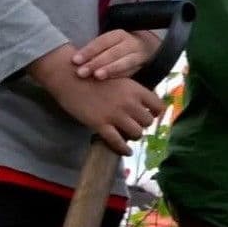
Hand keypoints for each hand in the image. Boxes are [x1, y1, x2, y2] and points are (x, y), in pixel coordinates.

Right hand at [31, 45, 161, 150]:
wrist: (69, 77)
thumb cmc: (92, 75)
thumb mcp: (118, 77)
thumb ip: (131, 91)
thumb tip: (141, 104)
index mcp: (135, 89)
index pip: (158, 106)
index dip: (155, 112)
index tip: (150, 115)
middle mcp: (129, 103)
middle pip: (148, 122)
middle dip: (143, 125)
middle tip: (135, 125)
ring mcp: (115, 114)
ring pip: (137, 133)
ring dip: (134, 136)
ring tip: (129, 135)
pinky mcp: (100, 124)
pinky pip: (118, 142)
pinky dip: (124, 149)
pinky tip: (126, 151)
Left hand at [70, 29, 160, 81]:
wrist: (146, 49)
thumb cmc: (117, 49)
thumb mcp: (109, 44)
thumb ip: (95, 51)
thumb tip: (73, 60)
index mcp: (118, 35)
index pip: (101, 41)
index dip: (88, 51)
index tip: (75, 60)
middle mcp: (130, 43)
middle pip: (112, 52)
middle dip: (96, 62)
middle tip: (81, 72)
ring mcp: (139, 55)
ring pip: (125, 61)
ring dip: (110, 69)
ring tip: (97, 77)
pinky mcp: (143, 66)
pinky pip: (131, 72)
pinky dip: (120, 77)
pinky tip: (109, 84)